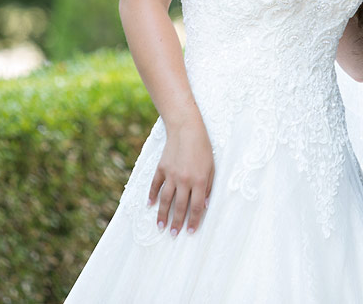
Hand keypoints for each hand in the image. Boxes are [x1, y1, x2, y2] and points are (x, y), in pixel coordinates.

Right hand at [149, 119, 214, 235]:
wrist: (186, 129)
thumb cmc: (203, 148)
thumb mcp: (212, 167)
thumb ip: (209, 187)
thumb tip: (204, 206)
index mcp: (199, 180)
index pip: (196, 207)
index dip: (193, 221)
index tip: (191, 232)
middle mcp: (184, 180)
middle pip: (179, 206)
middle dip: (177, 223)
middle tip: (174, 234)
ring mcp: (171, 174)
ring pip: (165, 200)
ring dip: (163, 215)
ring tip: (161, 227)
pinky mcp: (161, 168)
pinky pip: (155, 185)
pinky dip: (152, 195)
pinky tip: (151, 205)